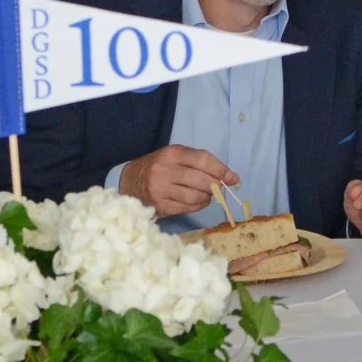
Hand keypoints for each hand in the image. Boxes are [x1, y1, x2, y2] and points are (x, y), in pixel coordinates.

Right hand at [119, 146, 235, 217]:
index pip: (203, 160)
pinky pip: (188, 208)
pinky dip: (197, 206)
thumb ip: (201, 163)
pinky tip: (195, 201)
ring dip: (207, 197)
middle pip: (202, 180)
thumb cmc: (158, 167)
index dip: (221, 170)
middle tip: (219, 188)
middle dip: (216, 186)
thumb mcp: (175, 157)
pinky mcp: (160, 206)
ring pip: (197, 197)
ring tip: (205, 195)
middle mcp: (165, 170)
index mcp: (172, 153)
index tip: (232, 178)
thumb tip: (231, 177)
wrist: (129, 182)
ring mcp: (161, 190)